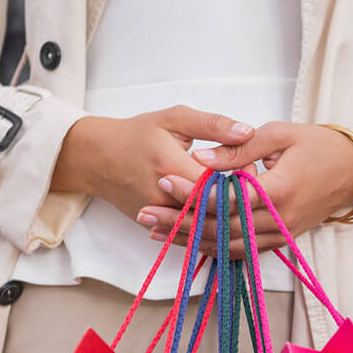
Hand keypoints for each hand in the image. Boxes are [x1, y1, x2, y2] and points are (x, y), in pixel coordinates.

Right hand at [50, 105, 254, 222]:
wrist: (98, 159)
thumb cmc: (138, 134)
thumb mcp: (175, 119)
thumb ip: (213, 124)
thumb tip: (249, 131)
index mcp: (171, 166)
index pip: (218, 184)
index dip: (242, 179)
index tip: (254, 168)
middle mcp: (164, 198)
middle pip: (213, 210)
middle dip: (238, 200)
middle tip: (252, 184)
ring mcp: (159, 217)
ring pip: (204, 226)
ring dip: (226, 215)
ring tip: (241, 197)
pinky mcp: (157, 227)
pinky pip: (190, 234)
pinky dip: (209, 226)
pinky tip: (223, 212)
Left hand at [136, 122, 352, 256]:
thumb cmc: (319, 145)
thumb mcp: (280, 134)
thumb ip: (240, 148)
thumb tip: (202, 159)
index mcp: (281, 188)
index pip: (229, 197)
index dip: (194, 192)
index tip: (164, 180)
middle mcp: (280, 219)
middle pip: (222, 228)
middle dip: (181, 222)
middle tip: (145, 213)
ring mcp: (280, 235)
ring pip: (228, 246)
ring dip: (190, 240)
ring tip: (154, 230)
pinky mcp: (279, 242)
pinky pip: (240, 251)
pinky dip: (212, 248)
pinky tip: (186, 242)